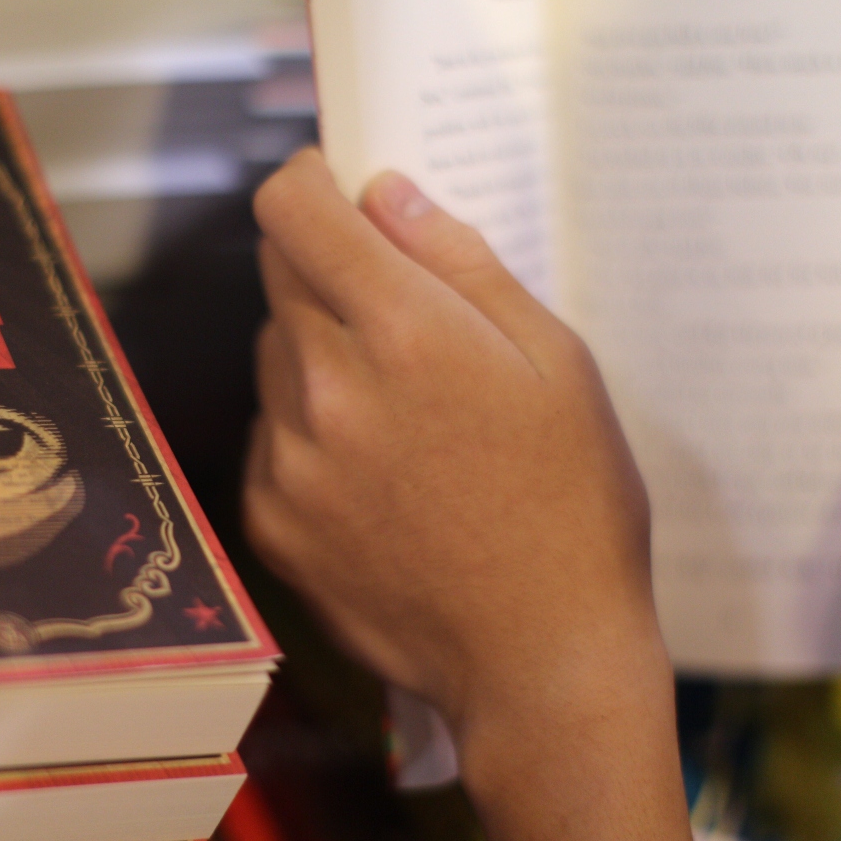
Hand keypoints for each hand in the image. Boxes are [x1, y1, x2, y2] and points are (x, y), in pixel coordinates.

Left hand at [245, 149, 704, 840]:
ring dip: (317, 354)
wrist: (538, 658)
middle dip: (326, 271)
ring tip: (398, 412)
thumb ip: (462, 265)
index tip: (333, 189)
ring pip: (273, 356)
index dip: (307, 182)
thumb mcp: (555, 364)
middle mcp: (326, 387)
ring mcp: (289, 459)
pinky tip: (375, 474)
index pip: (293, 209)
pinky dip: (306, 431)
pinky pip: (270, 434)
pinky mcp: (270, 518)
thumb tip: (388, 195)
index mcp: (403, 332)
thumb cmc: (571, 506)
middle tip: (395, 315)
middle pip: (280, 276)